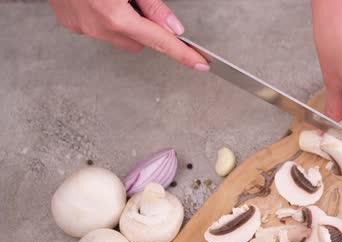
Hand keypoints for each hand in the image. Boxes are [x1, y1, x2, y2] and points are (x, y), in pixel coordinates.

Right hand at [48, 0, 208, 70]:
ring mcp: (81, 26)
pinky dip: (105, 18)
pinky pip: (98, 28)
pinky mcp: (69, 22)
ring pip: (118, 37)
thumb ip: (153, 5)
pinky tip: (99, 0)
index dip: (182, 53)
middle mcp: (96, 26)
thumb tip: (172, 27)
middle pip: (139, 42)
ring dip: (124, 23)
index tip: (199, 63)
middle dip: (146, 29)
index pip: (160, 41)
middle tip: (137, 3)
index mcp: (114, 15)